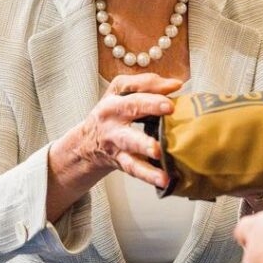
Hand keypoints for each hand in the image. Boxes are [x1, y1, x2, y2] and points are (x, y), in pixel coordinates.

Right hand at [61, 73, 181, 188]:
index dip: (153, 85)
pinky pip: (134, 167)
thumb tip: (176, 85)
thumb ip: (148, 86)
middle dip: (150, 105)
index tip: (176, 86)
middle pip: (130, 107)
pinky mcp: (120, 159)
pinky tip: (163, 178)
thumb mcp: (121, 95)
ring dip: (144, 144)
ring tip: (158, 150)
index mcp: (115, 98)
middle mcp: (112, 116)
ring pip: (129, 141)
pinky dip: (148, 174)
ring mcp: (114, 139)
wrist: (87, 144)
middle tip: (169, 107)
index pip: (132, 86)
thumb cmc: (112, 115)